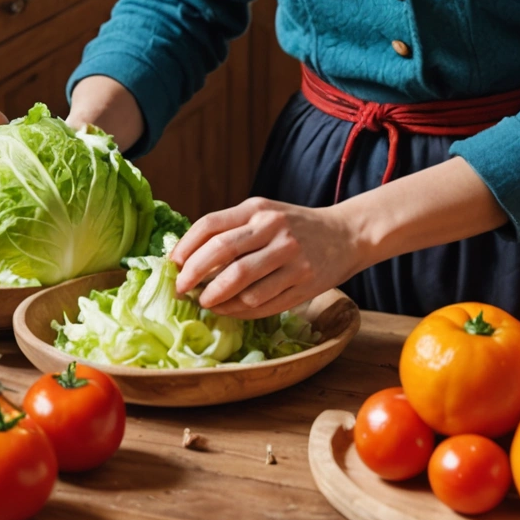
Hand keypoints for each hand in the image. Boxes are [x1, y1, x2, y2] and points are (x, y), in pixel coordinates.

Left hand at [171, 197, 358, 319]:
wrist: (346, 234)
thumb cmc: (295, 227)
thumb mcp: (265, 214)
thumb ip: (233, 230)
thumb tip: (189, 257)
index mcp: (257, 209)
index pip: (211, 224)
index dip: (186, 246)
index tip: (173, 265)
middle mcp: (273, 229)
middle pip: (222, 253)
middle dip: (194, 275)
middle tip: (181, 289)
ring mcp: (290, 257)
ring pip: (241, 284)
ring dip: (216, 298)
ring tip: (205, 302)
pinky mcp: (304, 282)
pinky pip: (262, 303)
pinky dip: (239, 310)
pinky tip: (229, 310)